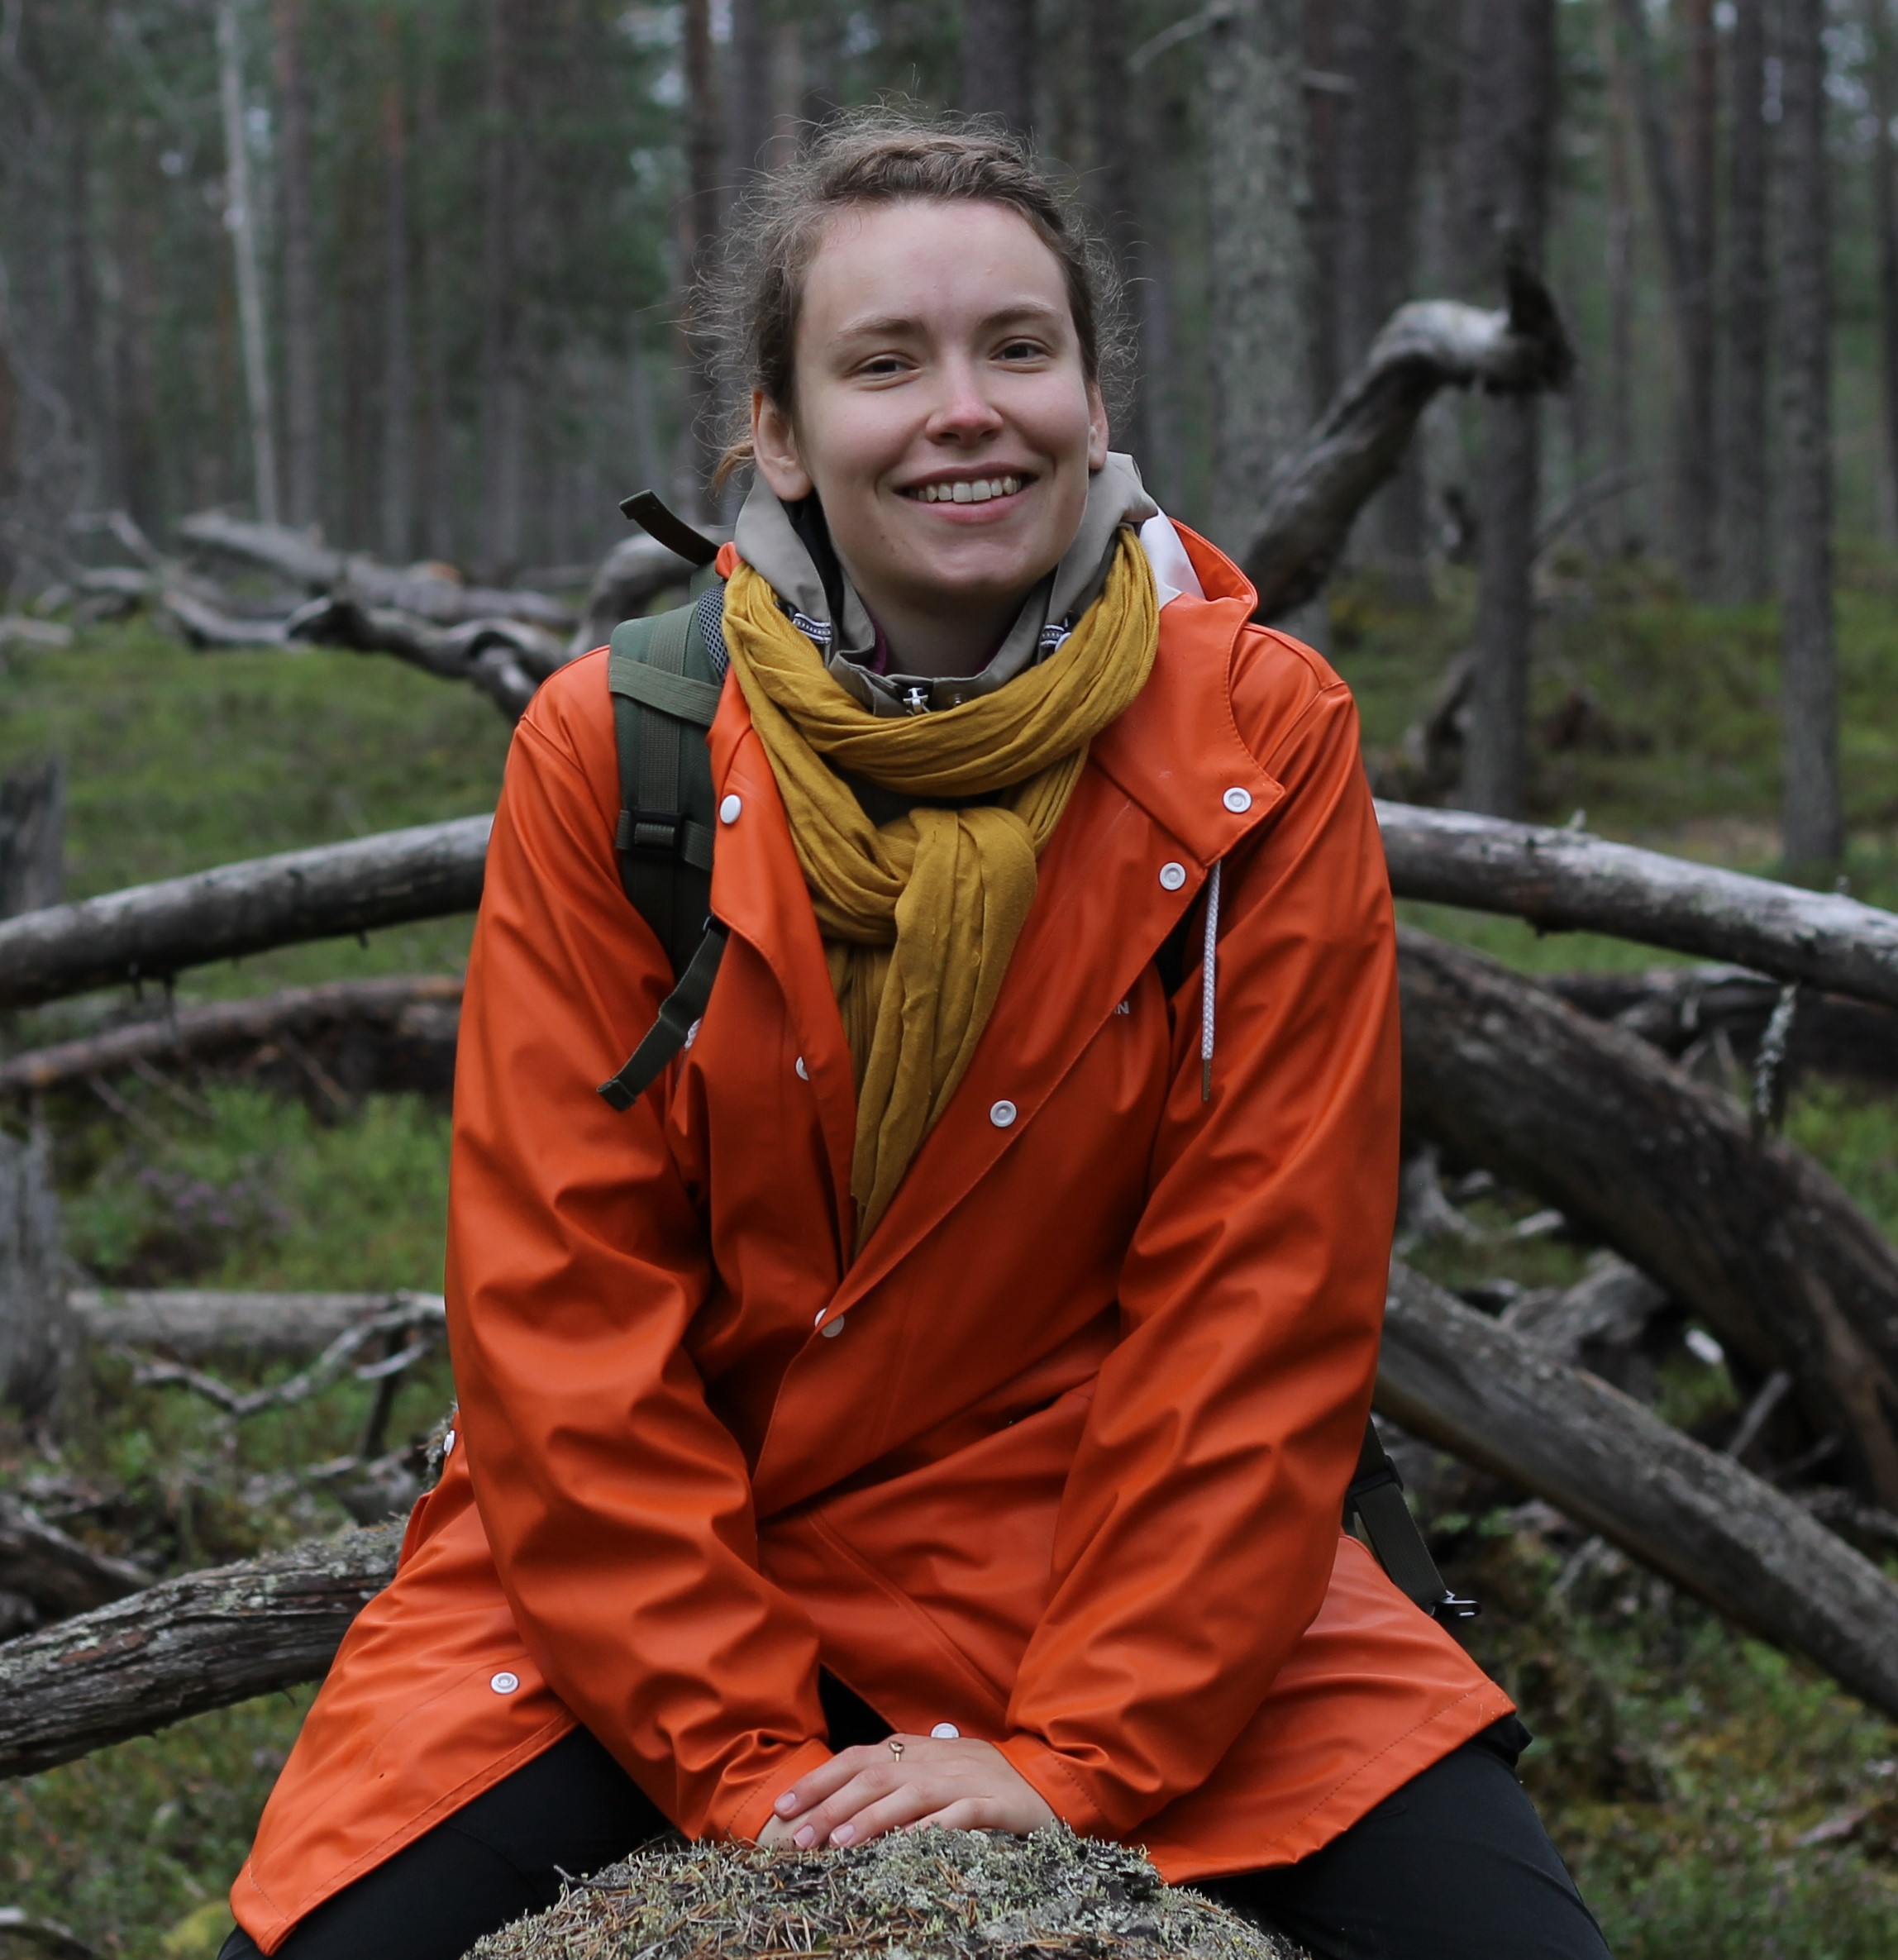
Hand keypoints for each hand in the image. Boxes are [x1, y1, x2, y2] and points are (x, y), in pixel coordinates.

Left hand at [760, 1734, 1054, 1848]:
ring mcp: (962, 1781)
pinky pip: (956, 1816)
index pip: (855, 1759)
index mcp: (914, 1749)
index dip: (818, 1781)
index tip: (782, 1807)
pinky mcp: (991, 1805)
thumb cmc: (979, 1778)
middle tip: (798, 1838)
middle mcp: (932, 1760)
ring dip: (870, 1819)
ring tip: (838, 1845)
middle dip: (830, 1806)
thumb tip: (839, 1798)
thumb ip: (893, 1776)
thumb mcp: (932, 1768)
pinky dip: (928, 1828)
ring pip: (907, 1796)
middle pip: (872, 1778)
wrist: (1045, 1777)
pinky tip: (905, 1846)